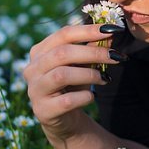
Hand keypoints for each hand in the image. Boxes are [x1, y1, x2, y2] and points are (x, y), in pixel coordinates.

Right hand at [22, 24, 123, 140]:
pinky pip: (67, 100)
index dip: (89, 31)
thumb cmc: (73, 85)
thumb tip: (110, 32)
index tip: (113, 30)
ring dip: (89, 74)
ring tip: (104, 78)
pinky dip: (84, 96)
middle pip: (62, 53)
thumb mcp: (83, 64)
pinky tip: (91, 96)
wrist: (65, 118)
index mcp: (40, 51)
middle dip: (93, 53)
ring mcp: (35, 90)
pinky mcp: (43, 111)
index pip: (64, 34)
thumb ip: (92, 48)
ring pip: (62, 75)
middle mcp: (32, 69)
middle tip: (115, 56)